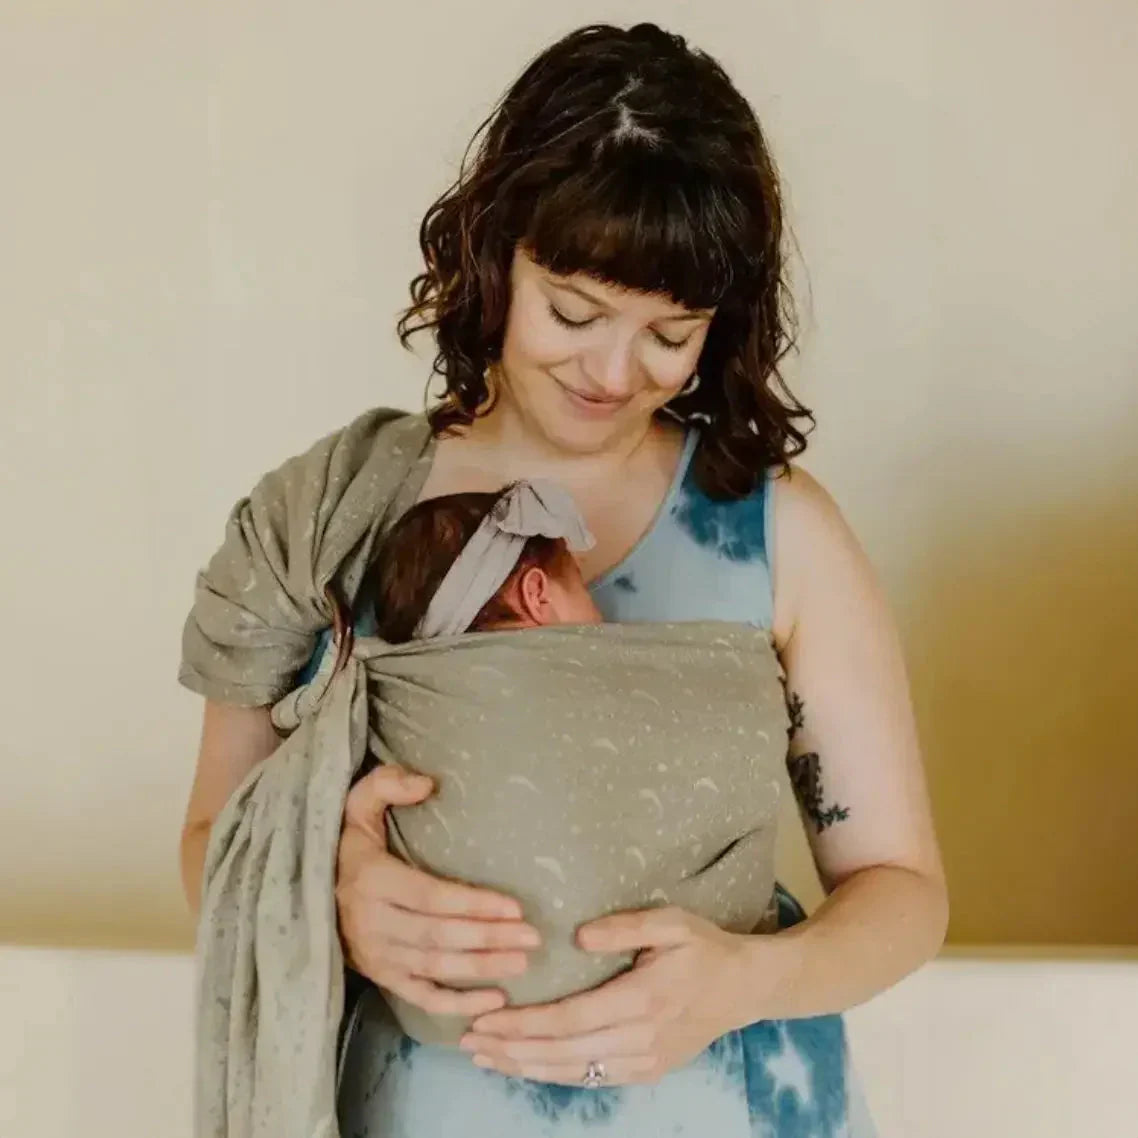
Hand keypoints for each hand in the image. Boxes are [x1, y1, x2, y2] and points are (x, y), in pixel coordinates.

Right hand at [336, 763, 541, 1016]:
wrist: (303, 891)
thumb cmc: (347, 844)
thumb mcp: (357, 805)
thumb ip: (387, 785)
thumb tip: (427, 783)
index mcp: (372, 881)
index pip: (432, 897)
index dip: (474, 904)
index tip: (515, 907)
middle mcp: (373, 924)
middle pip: (440, 936)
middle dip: (489, 938)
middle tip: (533, 938)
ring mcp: (377, 956)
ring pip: (435, 968)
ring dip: (481, 968)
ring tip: (523, 962)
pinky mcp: (381, 977)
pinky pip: (421, 997)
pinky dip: (457, 1004)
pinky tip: (494, 1000)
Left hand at [459, 906, 753, 1085]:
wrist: (745, 988)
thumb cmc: (704, 947)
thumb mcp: (671, 922)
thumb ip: (625, 926)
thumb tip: (578, 935)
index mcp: (642, 999)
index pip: (570, 1019)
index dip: (524, 1024)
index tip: (486, 1020)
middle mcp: (639, 1038)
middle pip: (563, 1052)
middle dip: (512, 1049)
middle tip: (470, 1042)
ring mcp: (644, 1061)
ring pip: (574, 1072)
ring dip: (526, 1067)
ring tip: (486, 1057)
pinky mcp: (647, 1071)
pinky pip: (593, 1079)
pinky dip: (555, 1075)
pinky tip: (528, 1066)